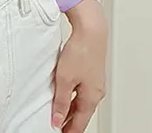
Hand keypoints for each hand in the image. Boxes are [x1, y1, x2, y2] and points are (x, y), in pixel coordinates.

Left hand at [51, 0, 107, 131]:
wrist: (91, 29)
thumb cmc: (82, 50)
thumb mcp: (65, 79)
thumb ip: (61, 101)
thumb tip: (58, 120)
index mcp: (91, 97)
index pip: (79, 123)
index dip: (68, 131)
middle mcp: (95, 91)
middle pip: (81, 113)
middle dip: (68, 120)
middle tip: (56, 124)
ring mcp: (94, 82)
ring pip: (80, 101)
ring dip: (69, 107)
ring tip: (56, 111)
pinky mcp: (90, 71)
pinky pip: (80, 89)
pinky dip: (71, 95)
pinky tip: (62, 92)